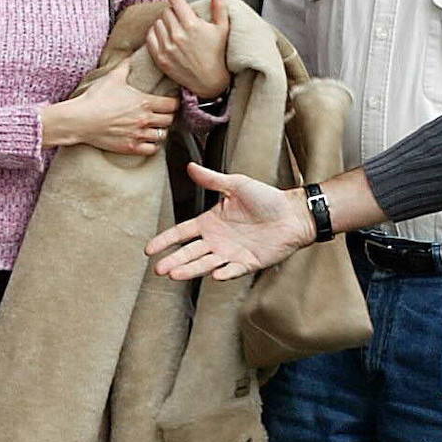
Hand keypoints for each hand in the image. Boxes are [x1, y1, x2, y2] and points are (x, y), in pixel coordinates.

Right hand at [40, 59, 179, 153]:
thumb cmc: (95, 98)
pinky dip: (153, 145)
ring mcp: (138, 135)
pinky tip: (148, 140)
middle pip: (170, 120)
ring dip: (160, 130)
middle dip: (168, 116)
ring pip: (162, 135)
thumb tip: (130, 55)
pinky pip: (152, 149)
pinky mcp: (130, 147)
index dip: (174, 103)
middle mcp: (145, 119)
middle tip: (163, 114)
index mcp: (144, 102)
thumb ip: (125, 66)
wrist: (80, 120)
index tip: (171, 102)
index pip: (172, 105)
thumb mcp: (112, 77)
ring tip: (155, 127)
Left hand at [146, 0, 229, 98]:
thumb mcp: (222, 28)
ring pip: (157, 23)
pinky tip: (165, 36)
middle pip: (167, 11)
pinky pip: (150, 37)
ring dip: (165, 23)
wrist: (210, 82)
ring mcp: (167, 47)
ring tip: (175, 29)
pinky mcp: (160, 58)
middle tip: (181, 18)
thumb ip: (219, 6)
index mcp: (192, 25)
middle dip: (174, 12)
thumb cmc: (217, 55)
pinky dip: (155, 34)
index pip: (176, 1)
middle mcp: (178, 35)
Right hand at [146, 163, 314, 279]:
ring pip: (205, 264)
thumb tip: (189, 166)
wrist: (292, 213)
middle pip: (189, 253)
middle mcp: (217, 240)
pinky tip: (215, 275)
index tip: (149, 249)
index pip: (182, 233)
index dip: (165, 240)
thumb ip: (211, 180)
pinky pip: (233, 270)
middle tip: (158, 269)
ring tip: (175, 274)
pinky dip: (224, 274)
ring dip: (190, 270)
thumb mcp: (236, 184)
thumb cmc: (266, 198)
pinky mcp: (247, 263)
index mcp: (210, 222)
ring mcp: (231, 253)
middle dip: (173, 260)